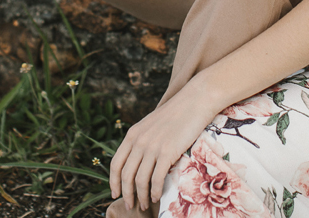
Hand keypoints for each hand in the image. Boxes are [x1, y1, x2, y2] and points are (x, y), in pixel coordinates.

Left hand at [109, 86, 218, 211]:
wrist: (195, 101)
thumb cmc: (177, 113)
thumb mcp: (152, 124)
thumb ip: (143, 139)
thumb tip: (140, 159)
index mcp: (132, 134)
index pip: (116, 163)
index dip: (113, 181)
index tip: (115, 194)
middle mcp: (138, 141)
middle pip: (126, 175)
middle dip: (127, 194)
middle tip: (131, 206)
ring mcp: (152, 147)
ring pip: (140, 180)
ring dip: (141, 197)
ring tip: (144, 206)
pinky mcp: (167, 152)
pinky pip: (156, 179)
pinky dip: (155, 192)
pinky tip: (157, 197)